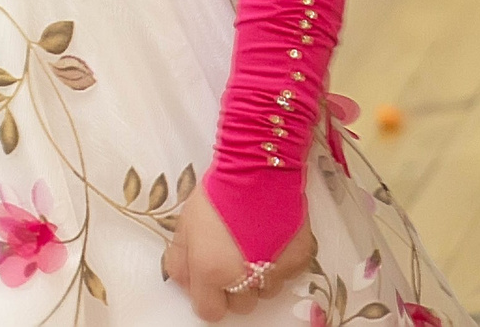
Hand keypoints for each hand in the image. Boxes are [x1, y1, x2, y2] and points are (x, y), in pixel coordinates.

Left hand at [163, 191, 314, 320]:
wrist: (258, 167)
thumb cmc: (218, 192)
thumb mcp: (185, 223)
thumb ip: (180, 261)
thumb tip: (185, 284)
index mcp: (211, 271)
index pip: (210, 311)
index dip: (210, 297)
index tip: (212, 280)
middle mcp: (244, 279)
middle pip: (241, 304)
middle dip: (236, 287)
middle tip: (235, 257)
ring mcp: (275, 271)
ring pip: (266, 291)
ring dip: (260, 276)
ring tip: (256, 243)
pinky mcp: (299, 260)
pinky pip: (287, 274)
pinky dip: (281, 262)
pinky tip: (273, 237)